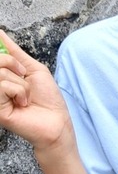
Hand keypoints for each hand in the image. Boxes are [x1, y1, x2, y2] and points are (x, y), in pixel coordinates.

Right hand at [0, 30, 73, 151]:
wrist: (56, 121)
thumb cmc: (47, 98)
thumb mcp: (32, 69)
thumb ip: (14, 52)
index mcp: (1, 76)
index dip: (4, 55)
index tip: (18, 66)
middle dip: (14, 65)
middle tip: (25, 78)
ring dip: (20, 83)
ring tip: (26, 96)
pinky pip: (2, 86)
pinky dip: (18, 91)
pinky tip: (22, 103)